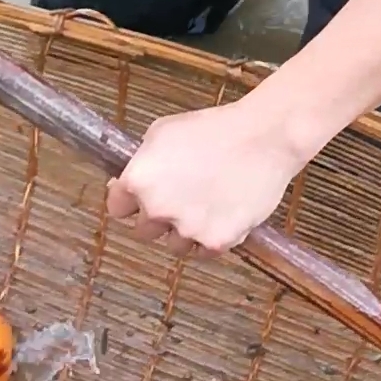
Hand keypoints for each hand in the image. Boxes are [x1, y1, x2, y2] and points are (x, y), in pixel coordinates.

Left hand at [106, 97, 302, 253]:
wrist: (264, 137)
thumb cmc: (215, 128)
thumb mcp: (162, 133)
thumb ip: (141, 163)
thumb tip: (125, 183)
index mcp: (139, 180)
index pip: (116, 209)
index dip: (129, 203)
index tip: (138, 200)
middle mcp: (158, 208)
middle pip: (143, 232)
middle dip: (156, 218)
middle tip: (178, 200)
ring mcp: (187, 228)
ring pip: (174, 245)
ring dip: (183, 231)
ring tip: (204, 206)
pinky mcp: (217, 241)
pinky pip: (203, 252)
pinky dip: (209, 238)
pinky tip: (220, 215)